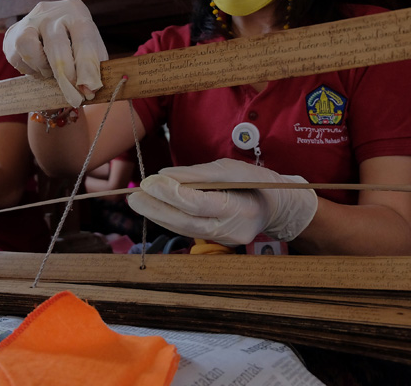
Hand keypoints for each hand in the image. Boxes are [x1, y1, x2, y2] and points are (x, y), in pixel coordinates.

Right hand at [3, 0, 107, 106]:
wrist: (47, 27)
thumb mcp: (89, 47)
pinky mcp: (12, 34)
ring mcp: (29, 21)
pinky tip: (39, 67)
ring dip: (43, 68)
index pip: (84, 39)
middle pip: (57, 45)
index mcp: (75, 12)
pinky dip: (30, 69)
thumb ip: (93, 66)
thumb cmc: (74, 41)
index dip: (87, 68)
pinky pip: (18, 57)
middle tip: (74, 97)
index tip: (89, 91)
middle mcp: (50, 12)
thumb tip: (90, 91)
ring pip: (30, 47)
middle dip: (66, 76)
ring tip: (51, 73)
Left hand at [127, 159, 317, 244]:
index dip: (170, 193)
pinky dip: (170, 219)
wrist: (276, 206)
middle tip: (134, 197)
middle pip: (185, 222)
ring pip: (184, 229)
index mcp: (239, 207)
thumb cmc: (254, 180)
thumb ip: (197, 173)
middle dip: (156, 209)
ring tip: (138, 201)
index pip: (197, 203)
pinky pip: (189, 230)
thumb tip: (164, 175)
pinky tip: (156, 208)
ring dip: (158, 215)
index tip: (149, 182)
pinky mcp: (217, 243)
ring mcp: (224, 240)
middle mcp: (231, 230)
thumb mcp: (229, 168)